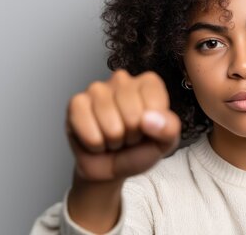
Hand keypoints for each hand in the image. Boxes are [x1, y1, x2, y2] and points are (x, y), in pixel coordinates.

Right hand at [66, 69, 181, 181]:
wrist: (111, 166)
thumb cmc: (139, 148)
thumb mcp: (165, 142)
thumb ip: (169, 128)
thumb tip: (149, 119)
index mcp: (148, 82)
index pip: (156, 104)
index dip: (153, 127)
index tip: (147, 129)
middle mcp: (122, 79)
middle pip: (133, 116)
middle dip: (131, 135)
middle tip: (128, 135)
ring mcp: (96, 89)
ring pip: (111, 126)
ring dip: (113, 141)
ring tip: (113, 137)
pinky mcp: (76, 103)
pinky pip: (89, 132)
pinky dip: (95, 144)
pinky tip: (96, 138)